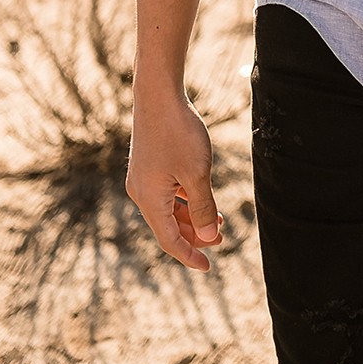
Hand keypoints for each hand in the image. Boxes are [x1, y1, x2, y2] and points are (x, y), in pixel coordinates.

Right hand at [126, 91, 223, 271]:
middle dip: (194, 237)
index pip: (169, 240)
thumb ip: (204, 208)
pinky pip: (166, 196)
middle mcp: (141, 193)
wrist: (158, 96)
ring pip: (168, 211)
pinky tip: (202, 201)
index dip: (189, 256)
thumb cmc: (179, 133)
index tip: (208, 267)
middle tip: (221, 240)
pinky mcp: (148, 168)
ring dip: (192, 219)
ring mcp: (142, 180)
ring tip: (217, 223)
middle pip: (168, 227)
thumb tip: (209, 237)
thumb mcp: (198, 174)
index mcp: (149, 199)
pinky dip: (184, 203)